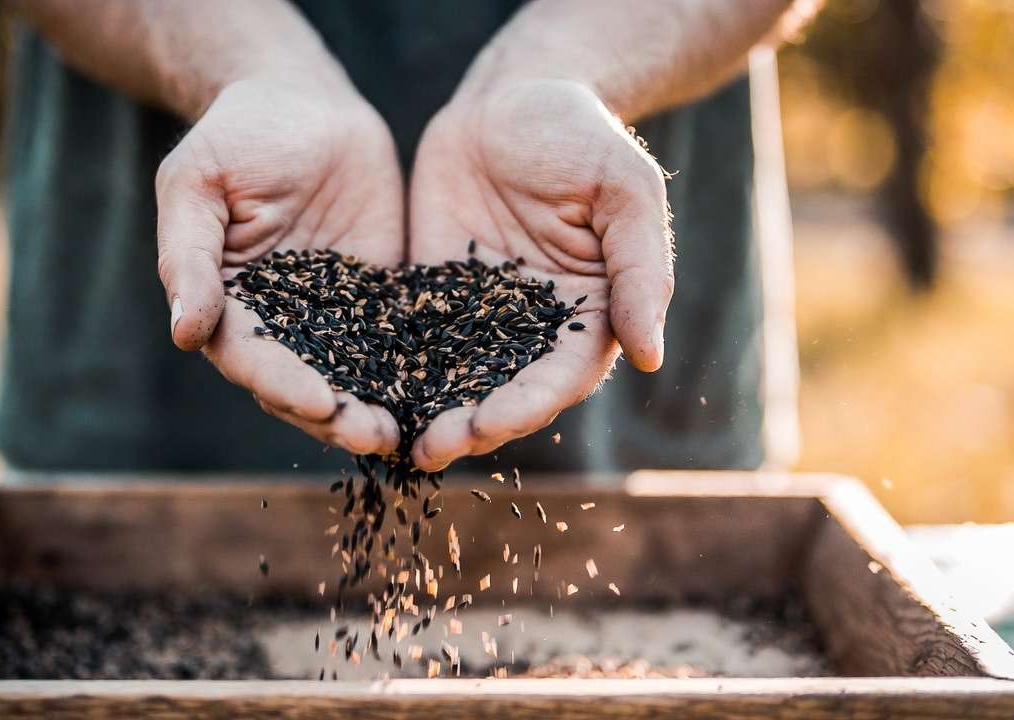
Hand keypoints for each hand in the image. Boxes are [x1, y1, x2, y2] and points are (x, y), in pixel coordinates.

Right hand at [158, 75, 403, 454]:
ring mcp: (336, 317)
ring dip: (380, 409)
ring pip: (357, 377)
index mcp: (229, 308)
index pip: (253, 360)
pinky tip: (449, 391)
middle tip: (376, 437)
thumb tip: (183, 332)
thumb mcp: (197, 185)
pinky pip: (403, 341)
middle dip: (339, 418)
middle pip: (306, 387)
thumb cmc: (236, 137)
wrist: (303, 103)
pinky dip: (421, 371)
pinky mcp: (382, 300)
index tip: (320, 403)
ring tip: (411, 435)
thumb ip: (188, 256)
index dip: (284, 385)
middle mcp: (282, 326)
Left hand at [407, 79, 673, 470]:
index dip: (526, 405)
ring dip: (428, 412)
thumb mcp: (625, 193)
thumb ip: (639, 271)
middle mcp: (531, 327)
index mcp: (587, 314)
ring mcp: (476, 313)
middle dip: (469, 425)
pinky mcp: (430, 293)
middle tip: (433, 449)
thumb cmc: (582, 137)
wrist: (513, 95)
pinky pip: (409, 338)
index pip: (560, 377)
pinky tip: (361, 392)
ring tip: (397, 442)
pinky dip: (390, 370)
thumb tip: (651, 356)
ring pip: (452, 378)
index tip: (490, 424)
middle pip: (502, 391)